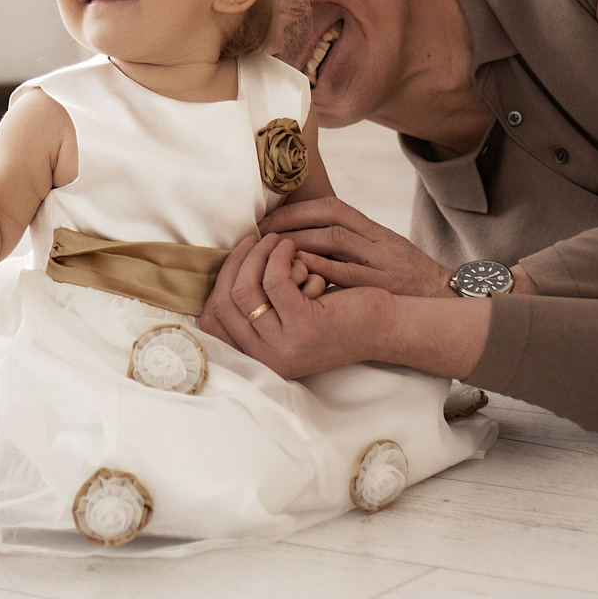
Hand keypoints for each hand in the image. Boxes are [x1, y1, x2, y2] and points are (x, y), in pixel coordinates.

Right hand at [198, 233, 398, 379]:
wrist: (384, 327)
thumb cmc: (337, 316)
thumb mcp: (290, 320)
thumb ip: (259, 308)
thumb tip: (228, 269)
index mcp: (259, 359)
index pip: (213, 320)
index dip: (222, 281)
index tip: (241, 255)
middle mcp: (267, 359)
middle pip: (225, 302)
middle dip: (239, 262)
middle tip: (258, 239)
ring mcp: (284, 346)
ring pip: (246, 289)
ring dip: (260, 255)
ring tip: (280, 240)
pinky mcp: (304, 326)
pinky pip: (274, 280)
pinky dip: (279, 256)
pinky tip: (293, 247)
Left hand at [259, 197, 467, 299]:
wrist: (446, 303)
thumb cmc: (405, 284)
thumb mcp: (380, 257)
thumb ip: (349, 249)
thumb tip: (302, 243)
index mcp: (375, 231)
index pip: (333, 206)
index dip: (298, 209)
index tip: (269, 219)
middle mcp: (378, 240)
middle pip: (330, 217)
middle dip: (291, 222)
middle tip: (260, 234)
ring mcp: (381, 262)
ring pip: (335, 239)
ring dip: (298, 242)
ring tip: (270, 252)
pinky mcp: (382, 286)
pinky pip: (345, 273)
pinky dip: (317, 269)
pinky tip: (293, 272)